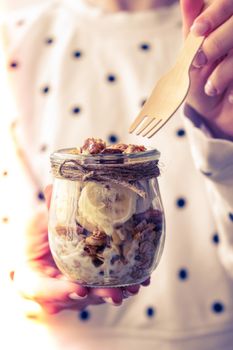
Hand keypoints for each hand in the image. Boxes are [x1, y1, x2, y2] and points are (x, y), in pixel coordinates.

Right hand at [11, 185, 149, 313]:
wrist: (45, 250)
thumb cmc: (36, 239)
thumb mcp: (37, 225)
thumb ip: (47, 213)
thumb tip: (53, 189)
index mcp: (33, 278)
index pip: (42, 291)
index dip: (60, 292)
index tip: (79, 288)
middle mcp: (55, 291)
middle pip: (75, 298)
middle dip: (97, 295)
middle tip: (115, 293)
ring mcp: (74, 292)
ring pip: (94, 297)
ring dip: (115, 292)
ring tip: (133, 286)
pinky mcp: (91, 288)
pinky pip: (106, 290)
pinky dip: (123, 285)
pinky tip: (140, 279)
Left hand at [181, 0, 232, 139]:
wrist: (215, 116)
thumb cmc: (201, 83)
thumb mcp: (191, 56)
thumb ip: (192, 26)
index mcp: (228, 24)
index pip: (228, 4)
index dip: (213, 15)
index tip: (197, 30)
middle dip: (215, 44)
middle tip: (200, 61)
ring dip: (224, 72)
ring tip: (212, 88)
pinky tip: (229, 97)